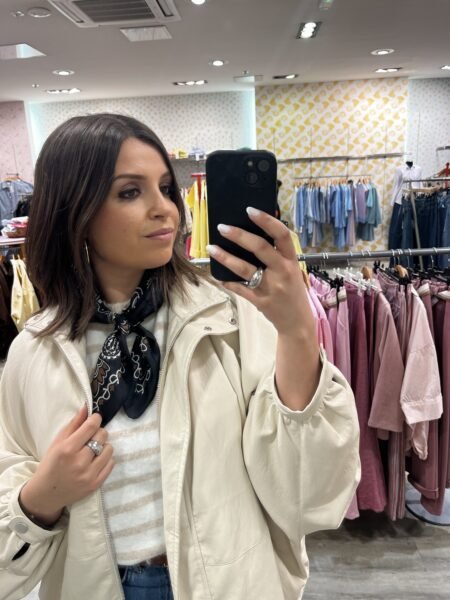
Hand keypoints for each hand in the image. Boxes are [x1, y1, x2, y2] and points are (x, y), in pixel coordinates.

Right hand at [20, 405, 113, 525]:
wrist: (47, 494)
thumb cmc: (50, 464)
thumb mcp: (57, 442)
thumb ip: (73, 424)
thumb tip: (87, 407)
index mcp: (67, 449)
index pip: (91, 426)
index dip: (96, 419)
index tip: (94, 419)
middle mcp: (79, 461)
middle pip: (102, 435)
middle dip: (98, 432)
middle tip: (90, 437)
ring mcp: (89, 474)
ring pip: (109, 449)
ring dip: (103, 446)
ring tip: (93, 450)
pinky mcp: (96, 484)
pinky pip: (111, 463)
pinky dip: (106, 459)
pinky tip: (96, 460)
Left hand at [207, 207, 320, 410]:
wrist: (297, 322)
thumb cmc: (293, 292)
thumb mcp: (291, 270)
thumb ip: (277, 255)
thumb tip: (251, 234)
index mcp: (292, 261)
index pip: (282, 234)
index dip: (266, 220)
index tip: (250, 210)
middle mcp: (283, 272)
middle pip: (260, 248)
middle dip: (239, 235)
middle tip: (223, 227)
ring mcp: (271, 287)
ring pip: (245, 269)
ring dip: (226, 257)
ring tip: (211, 248)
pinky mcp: (260, 301)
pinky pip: (240, 289)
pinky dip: (228, 281)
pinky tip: (217, 275)